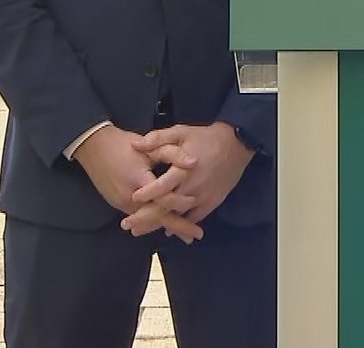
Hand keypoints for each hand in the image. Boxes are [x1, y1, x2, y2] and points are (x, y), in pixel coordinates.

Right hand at [71, 125, 203, 242]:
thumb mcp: (151, 146)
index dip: (181, 207)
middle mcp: (130, 198)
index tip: (195, 209)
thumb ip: (173, 154)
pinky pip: (139, 216)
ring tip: (185, 236)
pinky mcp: (117, 204)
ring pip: (147, 220)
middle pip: (157, 218)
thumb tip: (194, 162)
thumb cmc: (123, 144)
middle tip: (196, 236)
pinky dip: (152, 221)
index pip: (164, 201)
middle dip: (177, 228)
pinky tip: (165, 225)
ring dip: (165, 226)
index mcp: (140, 182)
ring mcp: (121, 204)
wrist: (93, 147)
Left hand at [123, 123, 254, 235]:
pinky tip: (168, 230)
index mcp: (183, 169)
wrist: (235, 145)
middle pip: (166, 207)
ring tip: (141, 230)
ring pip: (179, 216)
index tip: (132, 198)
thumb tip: (135, 145)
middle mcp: (192, 186)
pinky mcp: (212, 202)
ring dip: (159, 224)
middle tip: (128, 225)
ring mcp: (203, 197)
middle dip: (146, 218)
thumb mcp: (181, 132)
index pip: (162, 187)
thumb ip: (157, 139)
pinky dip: (181, 225)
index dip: (146, 194)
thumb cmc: (205, 138)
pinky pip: (194, 218)